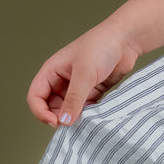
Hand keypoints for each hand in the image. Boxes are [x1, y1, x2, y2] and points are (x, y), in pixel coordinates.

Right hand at [26, 22, 141, 128]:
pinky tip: (95, 115)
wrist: (127, 39)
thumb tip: (64, 121)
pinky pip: (85, 108)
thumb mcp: (85, 73)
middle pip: (51, 106)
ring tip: (85, 119)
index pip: (36, 96)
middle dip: (58, 116)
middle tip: (71, 124)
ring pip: (68, 109)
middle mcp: (62, 79)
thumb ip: (74, 99)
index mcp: (52, 71)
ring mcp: (77, 85)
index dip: (40, 111)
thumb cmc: (102, 46)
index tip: (54, 122)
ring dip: (74, 117)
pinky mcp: (93, 90)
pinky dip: (88, 114)